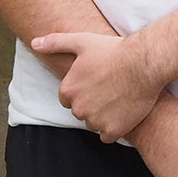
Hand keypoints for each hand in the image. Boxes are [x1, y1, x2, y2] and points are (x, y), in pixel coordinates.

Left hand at [31, 31, 161, 141]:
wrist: (143, 63)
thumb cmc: (113, 50)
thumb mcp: (82, 41)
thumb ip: (55, 42)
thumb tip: (34, 43)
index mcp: (68, 90)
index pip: (67, 98)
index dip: (82, 89)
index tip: (95, 79)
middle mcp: (78, 108)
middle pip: (81, 111)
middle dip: (91, 102)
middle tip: (108, 86)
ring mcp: (95, 121)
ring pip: (94, 123)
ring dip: (103, 115)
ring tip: (118, 96)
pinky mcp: (113, 130)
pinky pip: (107, 135)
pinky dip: (114, 127)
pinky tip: (123, 110)